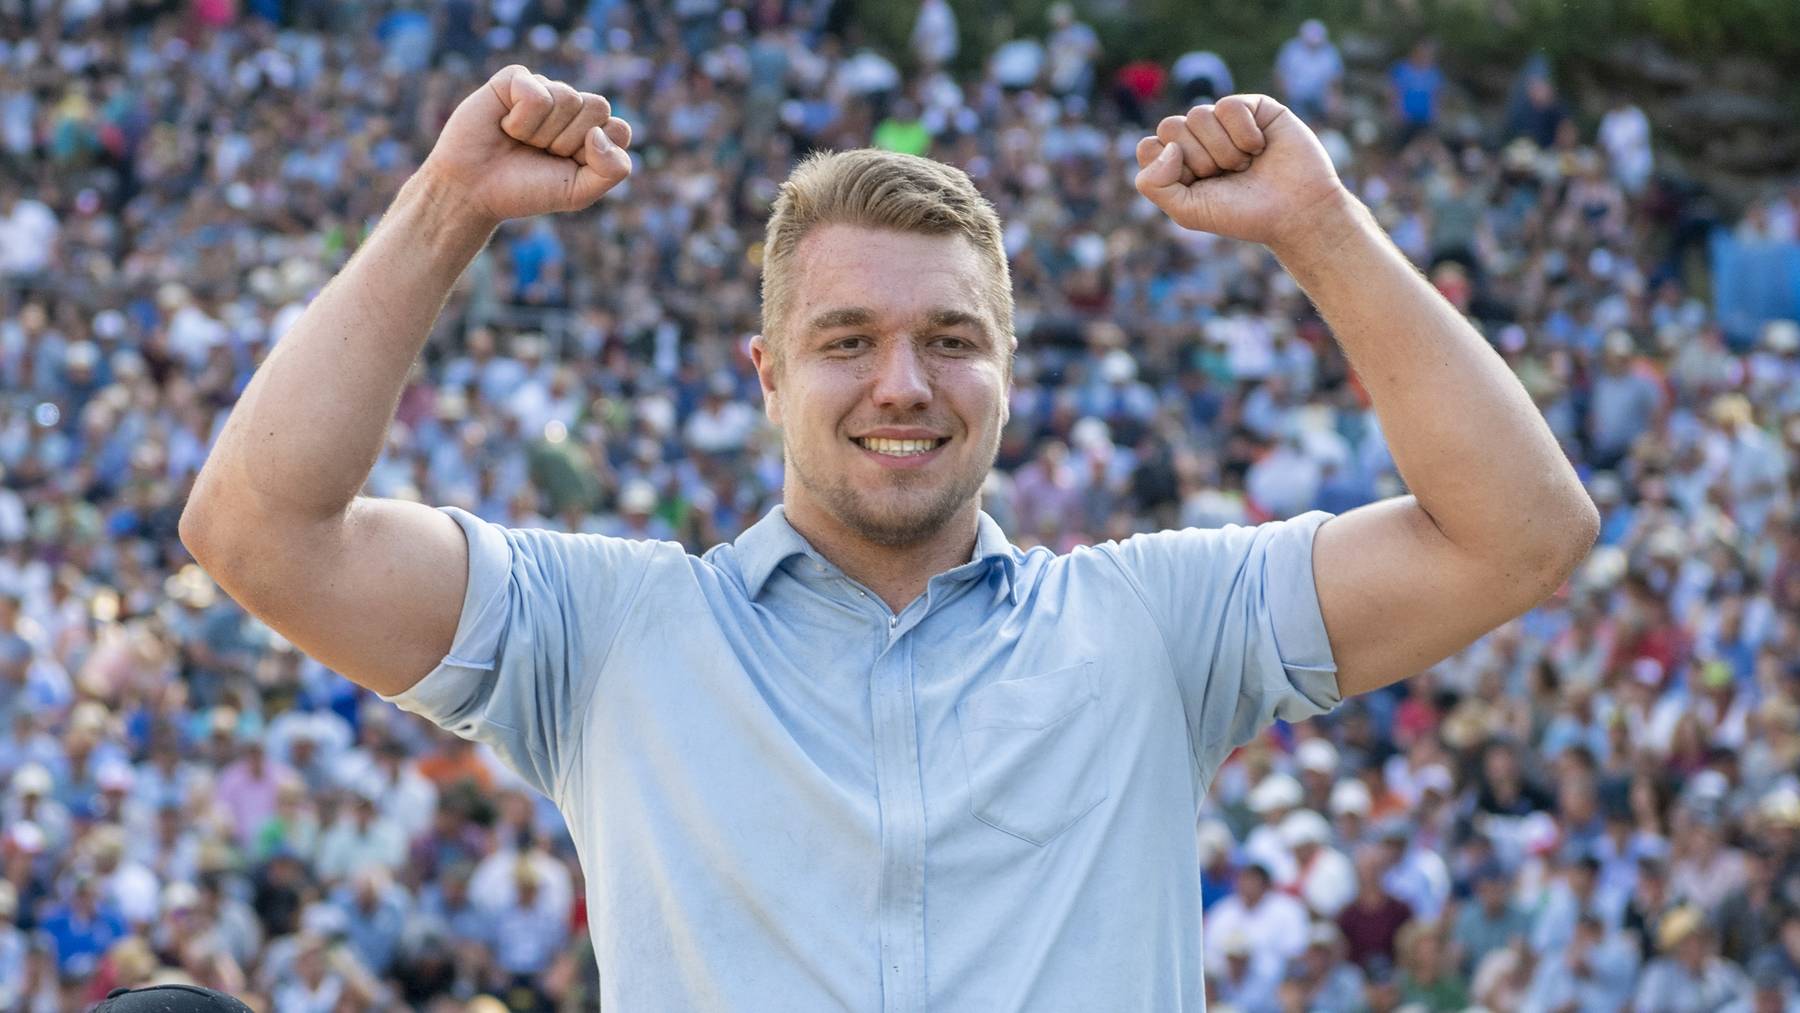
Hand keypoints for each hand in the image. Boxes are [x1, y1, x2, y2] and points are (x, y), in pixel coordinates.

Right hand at [420, 64, 632, 224]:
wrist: (474, 190)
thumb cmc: (526, 190)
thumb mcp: (579, 193)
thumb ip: (613, 170)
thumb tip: (600, 132)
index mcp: (592, 131)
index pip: (619, 129)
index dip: (594, 154)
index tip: (567, 166)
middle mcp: (571, 107)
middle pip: (597, 107)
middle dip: (569, 141)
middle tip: (541, 153)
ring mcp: (544, 89)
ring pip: (567, 97)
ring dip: (541, 132)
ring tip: (521, 141)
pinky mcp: (515, 79)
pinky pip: (536, 92)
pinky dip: (521, 120)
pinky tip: (505, 125)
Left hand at [1133, 95, 1347, 249]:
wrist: (1295, 212)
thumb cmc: (1242, 214)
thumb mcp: (1187, 211)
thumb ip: (1154, 184)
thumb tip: (1167, 146)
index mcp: (1177, 162)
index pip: (1148, 147)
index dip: (1170, 168)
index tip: (1198, 186)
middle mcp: (1197, 138)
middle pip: (1170, 127)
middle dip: (1199, 159)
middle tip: (1225, 176)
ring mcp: (1223, 121)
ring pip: (1198, 114)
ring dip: (1223, 150)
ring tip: (1245, 165)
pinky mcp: (1252, 107)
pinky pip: (1229, 106)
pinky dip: (1244, 133)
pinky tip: (1259, 148)